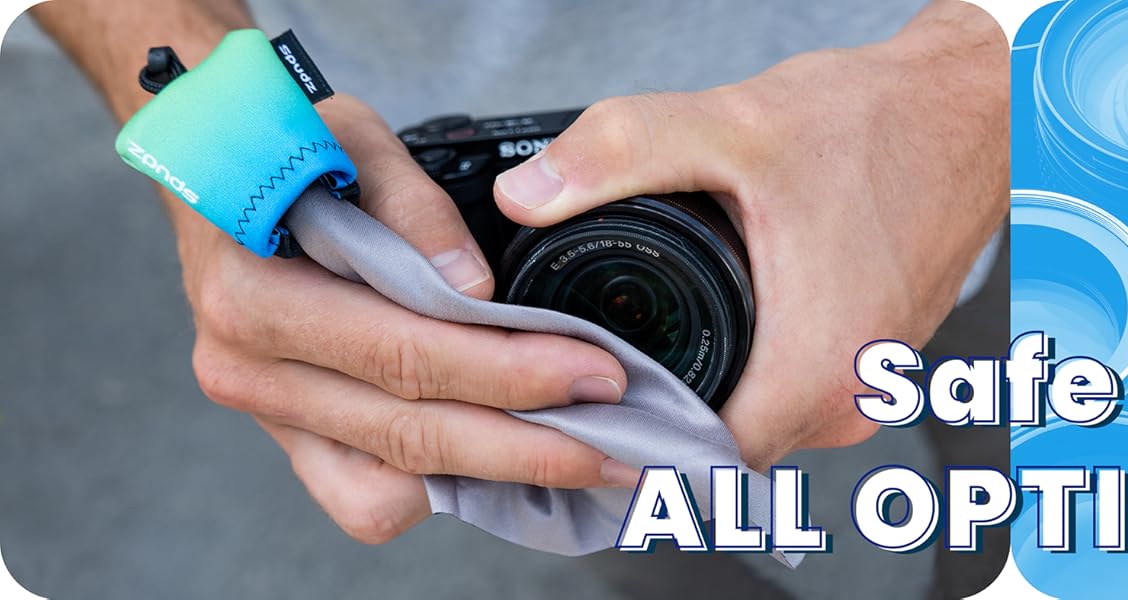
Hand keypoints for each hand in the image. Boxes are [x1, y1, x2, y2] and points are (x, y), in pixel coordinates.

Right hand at [172, 94, 640, 543]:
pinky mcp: (292, 441)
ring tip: (583, 456)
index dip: (511, 371)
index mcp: (253, 294)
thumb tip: (473, 286)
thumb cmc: (289, 151)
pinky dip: (439, 491)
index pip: (403, 353)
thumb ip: (411, 204)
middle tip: (619, 441)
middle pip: (410, 433)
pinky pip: (366, 501)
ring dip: (497, 477)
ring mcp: (268, 415)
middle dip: (530, 443)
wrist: (219, 180)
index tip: (596, 373)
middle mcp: (248, 368)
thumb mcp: (351, 138)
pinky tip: (503, 457)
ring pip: (394, 483)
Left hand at [491, 1, 1008, 469]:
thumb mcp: (732, 126)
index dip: (624, 431)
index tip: (582, 390)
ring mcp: (871, 383)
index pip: (694, 460)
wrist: (976, 111)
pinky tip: (729, 312)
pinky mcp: (879, 361)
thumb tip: (529, 194)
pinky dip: (754, 366)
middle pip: (723, 445)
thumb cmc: (885, 126)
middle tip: (601, 347)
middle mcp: (852, 395)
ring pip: (762, 420)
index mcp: (815, 365)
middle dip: (657, 405)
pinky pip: (797, 392)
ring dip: (709, 386)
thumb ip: (618, 155)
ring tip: (660, 324)